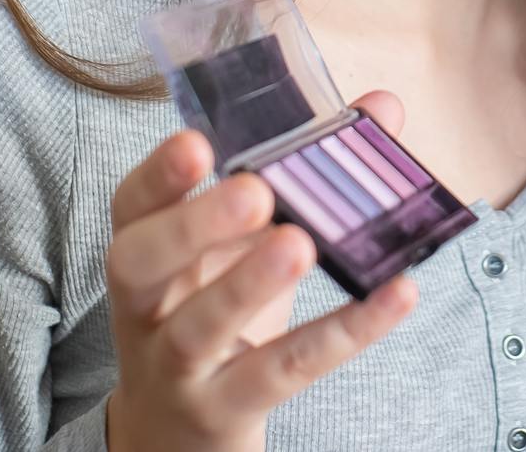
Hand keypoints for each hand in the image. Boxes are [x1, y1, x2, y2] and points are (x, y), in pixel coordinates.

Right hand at [104, 90, 416, 451]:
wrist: (177, 434)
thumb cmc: (216, 312)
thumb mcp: (248, 244)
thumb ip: (305, 173)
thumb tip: (383, 106)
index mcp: (145, 249)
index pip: (132, 206)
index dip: (159, 174)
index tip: (198, 141)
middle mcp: (146, 306)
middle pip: (139, 263)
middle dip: (192, 224)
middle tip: (254, 191)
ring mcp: (176, 365)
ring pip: (197, 328)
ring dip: (248, 285)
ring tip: (303, 244)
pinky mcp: (222, 409)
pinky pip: (278, 372)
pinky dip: (340, 334)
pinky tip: (393, 296)